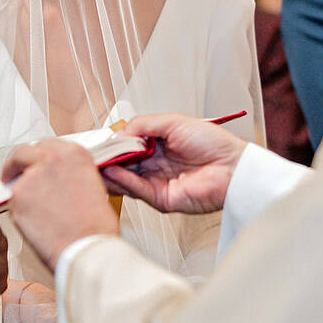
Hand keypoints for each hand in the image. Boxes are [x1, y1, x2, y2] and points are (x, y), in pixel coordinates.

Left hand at [2, 140, 118, 268]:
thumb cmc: (95, 226)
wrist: (86, 247)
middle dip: (17, 164)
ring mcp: (32, 177)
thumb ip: (71, 175)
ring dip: (22, 191)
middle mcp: (52, 159)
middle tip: (13, 174)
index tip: (34, 164)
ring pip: (17, 179)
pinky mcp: (18, 197)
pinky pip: (14, 201)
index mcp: (74, 154)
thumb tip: (59, 179)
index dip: (38, 156)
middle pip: (24, 153)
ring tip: (35, 212)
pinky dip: (20, 211)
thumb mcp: (93, 186)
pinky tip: (36, 223)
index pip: (47, 145)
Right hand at [99, 113, 246, 213]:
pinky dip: (122, 181)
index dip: (112, 145)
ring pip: (124, 180)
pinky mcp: (161, 199)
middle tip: (90, 154)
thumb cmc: (212, 142)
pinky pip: (136, 190)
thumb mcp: (172, 122)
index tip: (97, 142)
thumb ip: (142, 125)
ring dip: (109, 171)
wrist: (232, 166)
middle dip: (106, 159)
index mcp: (158, 147)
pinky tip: (112, 170)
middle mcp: (155, 166)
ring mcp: (157, 183)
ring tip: (96, 162)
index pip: (127, 147)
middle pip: (122, 165)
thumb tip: (118, 134)